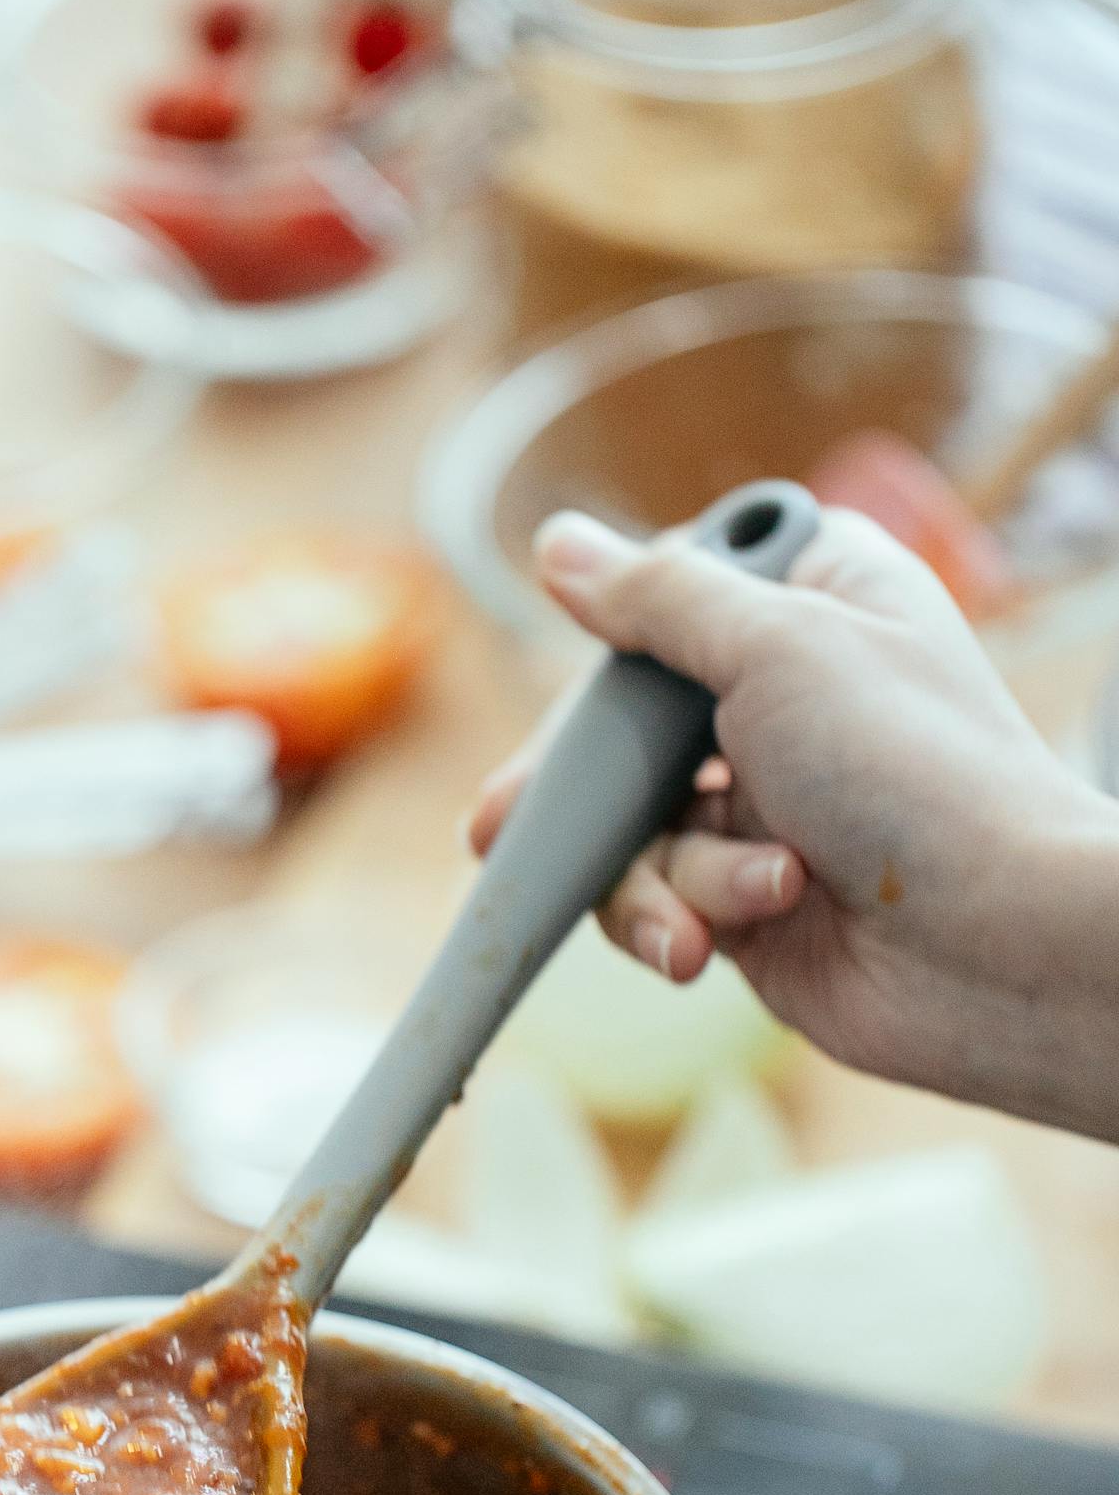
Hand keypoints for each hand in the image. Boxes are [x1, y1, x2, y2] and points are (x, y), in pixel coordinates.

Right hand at [470, 508, 1118, 1145]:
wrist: (994, 946)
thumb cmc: (915, 773)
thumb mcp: (776, 647)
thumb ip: (658, 599)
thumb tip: (558, 548)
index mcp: (812, 601)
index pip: (665, 603)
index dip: (610, 654)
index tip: (581, 701)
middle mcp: (786, 698)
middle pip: (626, 729)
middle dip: (591, 794)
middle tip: (500, 828)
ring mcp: (766, 805)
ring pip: (632, 828)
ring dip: (665, 873)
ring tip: (730, 904)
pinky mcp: (748, 900)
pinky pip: (659, 902)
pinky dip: (680, 920)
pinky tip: (717, 941)